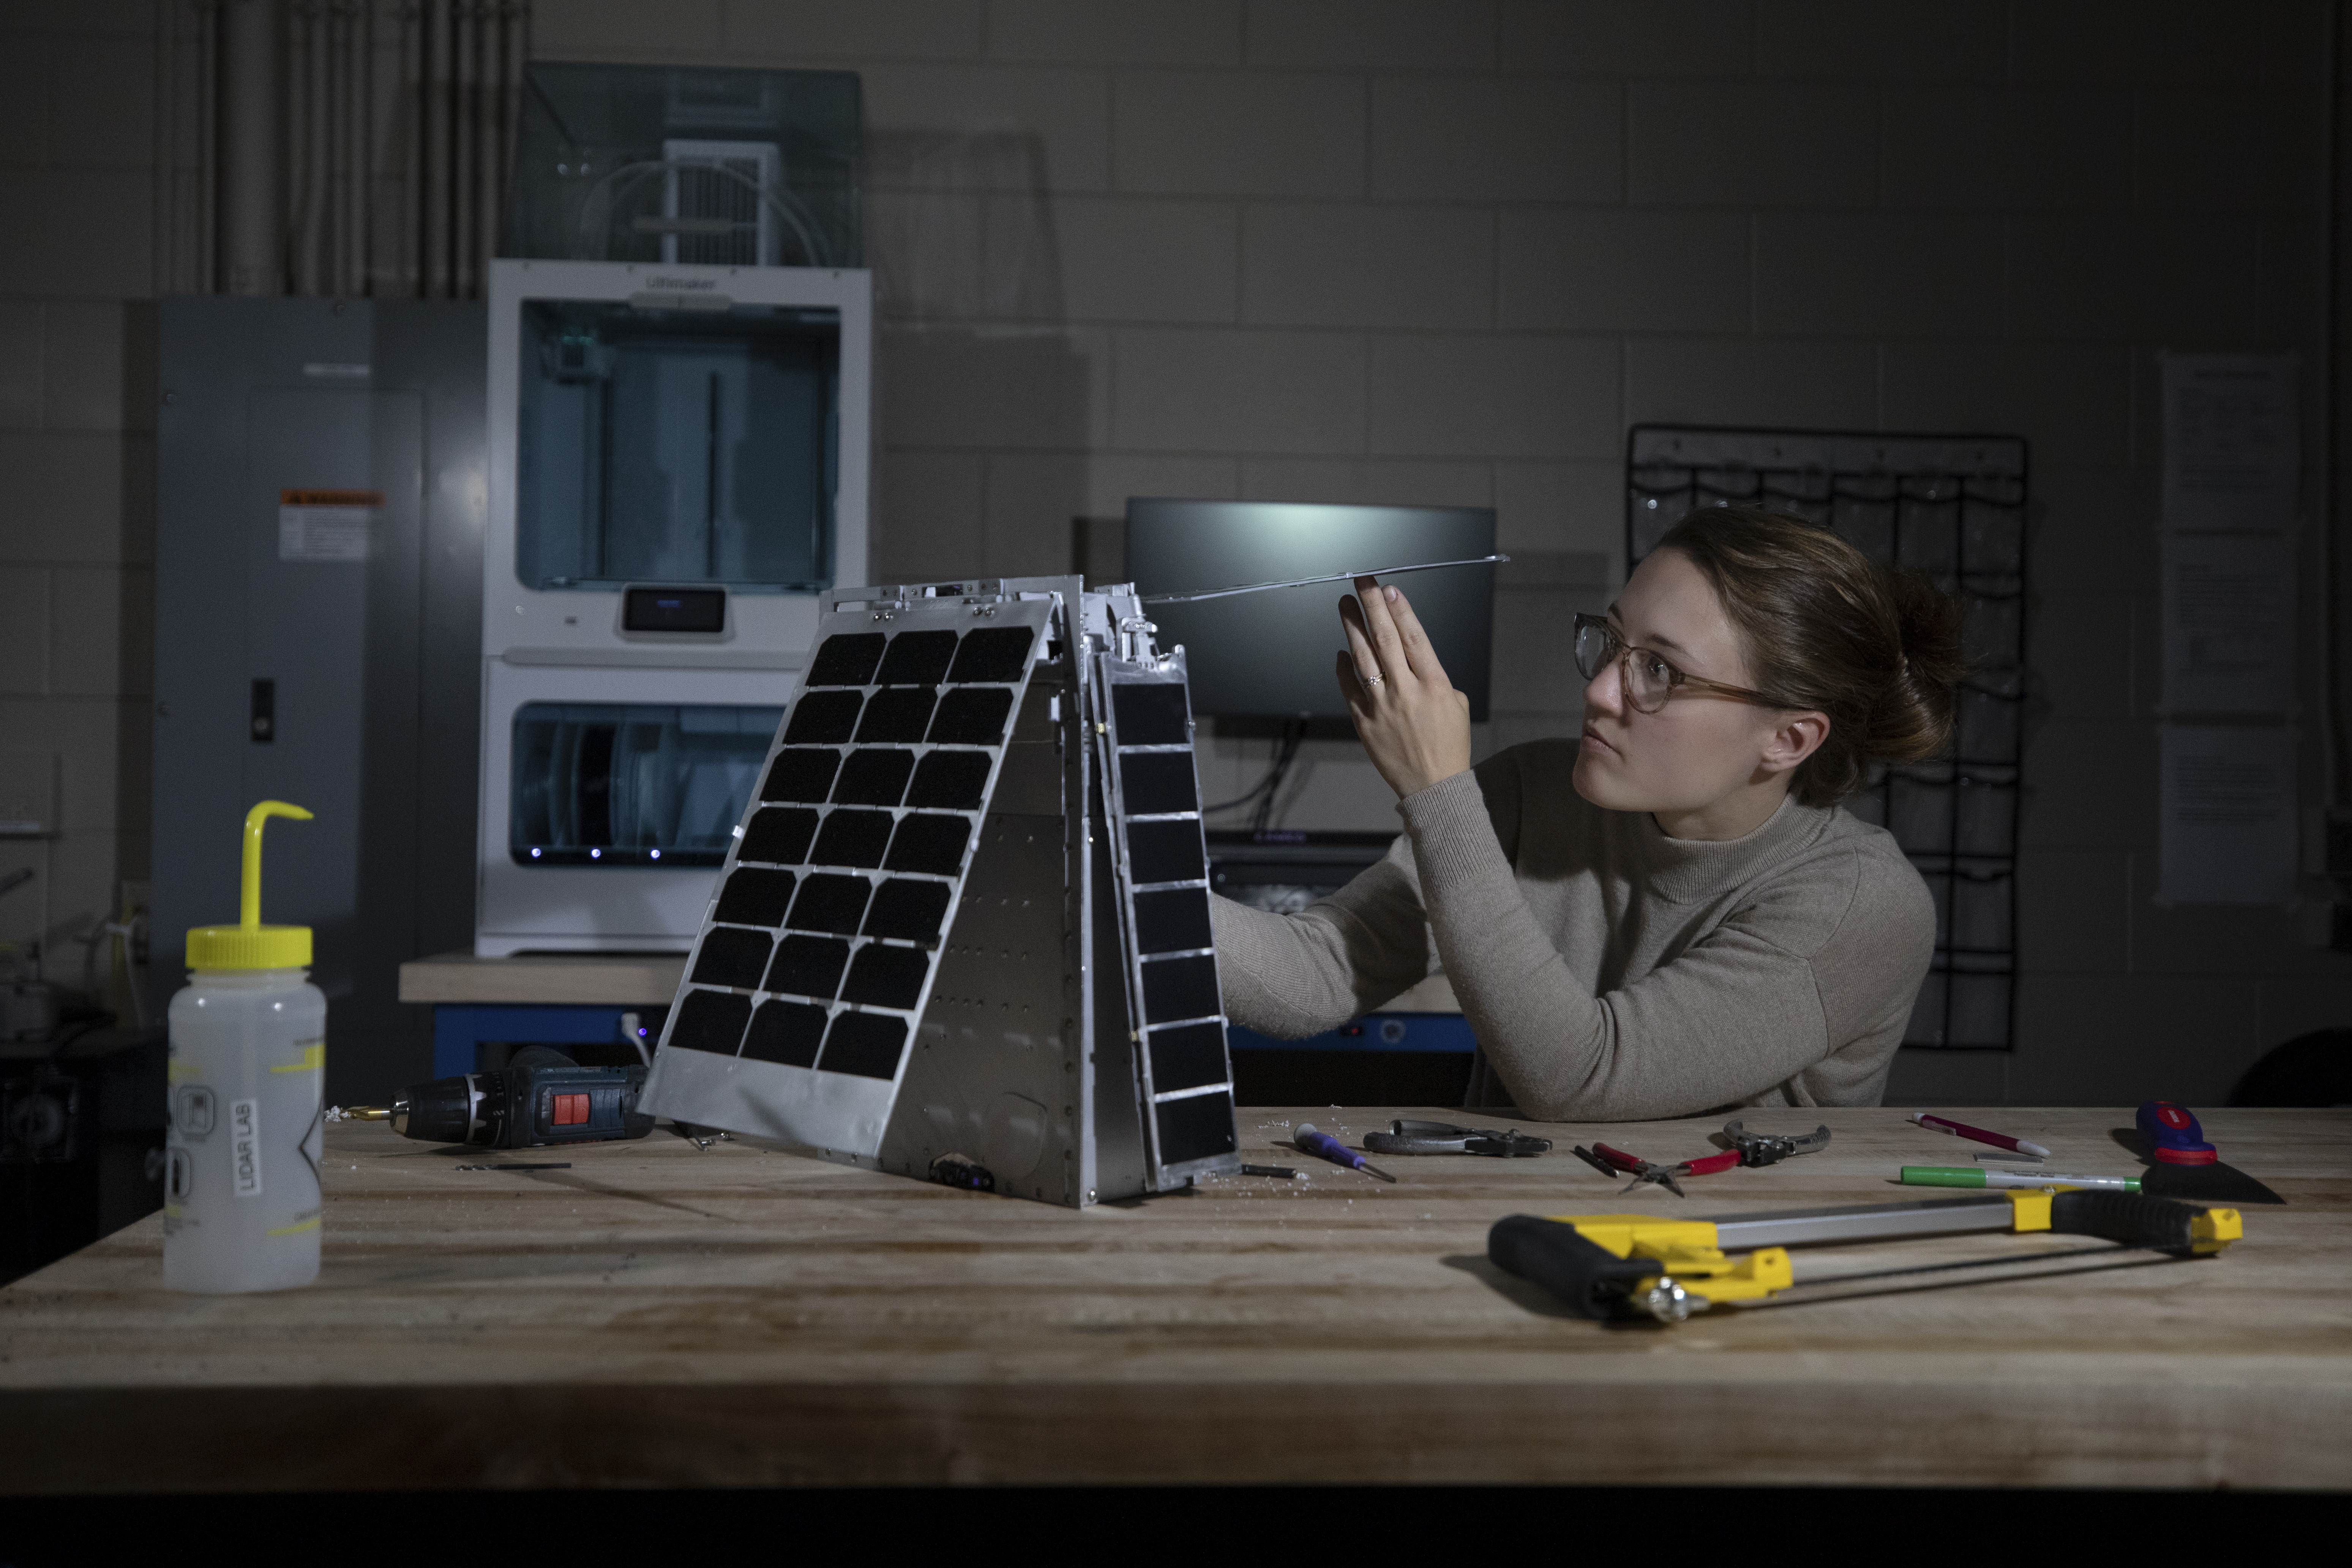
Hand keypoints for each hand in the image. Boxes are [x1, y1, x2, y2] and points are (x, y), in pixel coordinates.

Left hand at [1336, 577, 1472, 798]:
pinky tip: (1342, 651)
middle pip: (1384, 640)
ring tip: (1345, 605)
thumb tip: (1413, 660)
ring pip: (1362, 658)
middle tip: (1362, 583)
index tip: (1388, 589)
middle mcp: (1406, 692)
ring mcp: (1382, 707)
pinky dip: (1343, 667)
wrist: (1433, 787)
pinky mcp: (1364, 722)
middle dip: (1372, 607)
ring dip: (1352, 628)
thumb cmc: (1449, 745)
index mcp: (1434, 685)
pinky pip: (1349, 688)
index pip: (1413, 638)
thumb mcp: (1457, 705)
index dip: (1400, 611)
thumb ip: (1435, 677)